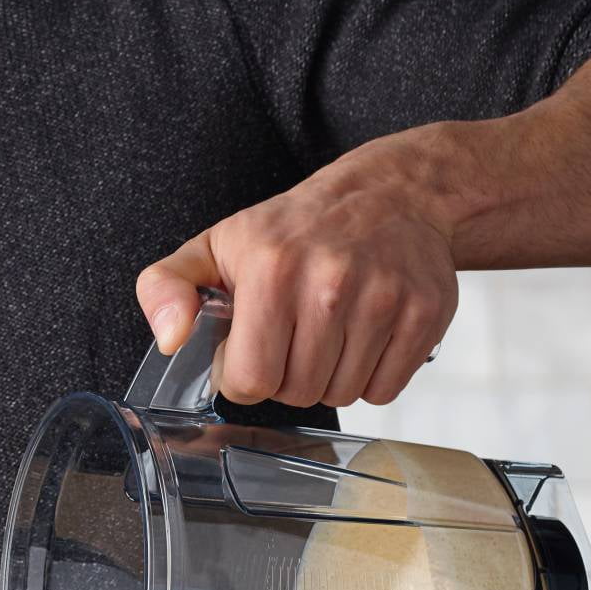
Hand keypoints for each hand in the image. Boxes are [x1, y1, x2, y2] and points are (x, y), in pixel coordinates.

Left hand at [135, 137, 457, 408]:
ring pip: (342, 395)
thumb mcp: (217, 245)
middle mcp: (329, 283)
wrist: (389, 195)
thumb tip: (170, 338)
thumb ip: (166, 287)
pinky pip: (385, 390)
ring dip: (330, 376)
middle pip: (298, 393)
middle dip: (288, 375)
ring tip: (329, 331)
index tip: (253, 346)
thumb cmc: (297, 229)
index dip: (245, 372)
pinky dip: (372, 375)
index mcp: (271, 268)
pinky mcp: (424, 313)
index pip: (250, 380)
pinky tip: (364, 335)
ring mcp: (382, 299)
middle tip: (294, 334)